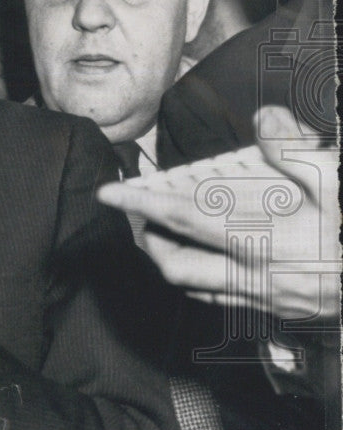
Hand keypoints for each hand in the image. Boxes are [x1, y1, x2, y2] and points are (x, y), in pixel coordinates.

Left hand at [98, 106, 340, 321]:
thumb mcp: (340, 179)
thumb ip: (298, 149)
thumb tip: (266, 116)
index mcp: (263, 237)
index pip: (181, 218)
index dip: (140, 203)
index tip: (110, 192)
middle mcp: (254, 274)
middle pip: (175, 265)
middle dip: (148, 241)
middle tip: (140, 216)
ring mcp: (266, 299)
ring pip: (195, 288)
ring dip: (173, 262)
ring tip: (166, 235)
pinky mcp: (281, 313)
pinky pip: (223, 301)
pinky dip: (204, 281)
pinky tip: (213, 261)